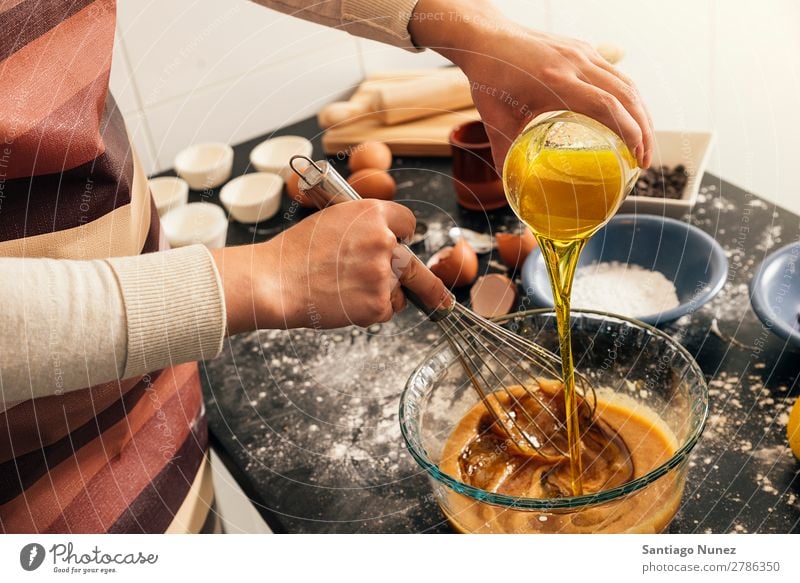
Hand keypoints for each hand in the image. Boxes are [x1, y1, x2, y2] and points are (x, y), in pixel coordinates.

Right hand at [212, 200, 449, 332]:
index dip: (401, 236)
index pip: (407, 223)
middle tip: (444, 301)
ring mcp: (383, 275)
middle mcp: (384, 241)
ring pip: (399, 292)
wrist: (275, 281)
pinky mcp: (377, 304)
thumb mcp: (332, 219)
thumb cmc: (295, 253)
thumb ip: (364, 227)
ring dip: (382, 294)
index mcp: (372, 213)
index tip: (401, 245)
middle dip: (432, 287)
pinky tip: (346, 302)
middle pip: (419, 265)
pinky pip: (386, 311)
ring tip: (347, 290)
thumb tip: (387, 241)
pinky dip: (371, 312)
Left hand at [410, 0, 653, 169]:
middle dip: (644, 129)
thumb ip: (504, 152)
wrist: (485, 36)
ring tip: (644, 142)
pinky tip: (629, 116)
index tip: (637, 157)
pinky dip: (628, 98)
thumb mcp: (495, 119)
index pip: (606, 105)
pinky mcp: (582, 49)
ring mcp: (582, 53)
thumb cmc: (489, 77)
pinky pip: (615, 74)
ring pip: (626, 83)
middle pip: (626, 95)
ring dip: (641, 113)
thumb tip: (509, 184)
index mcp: (556, 80)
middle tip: (646, 159)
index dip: (629, 131)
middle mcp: (575, 63)